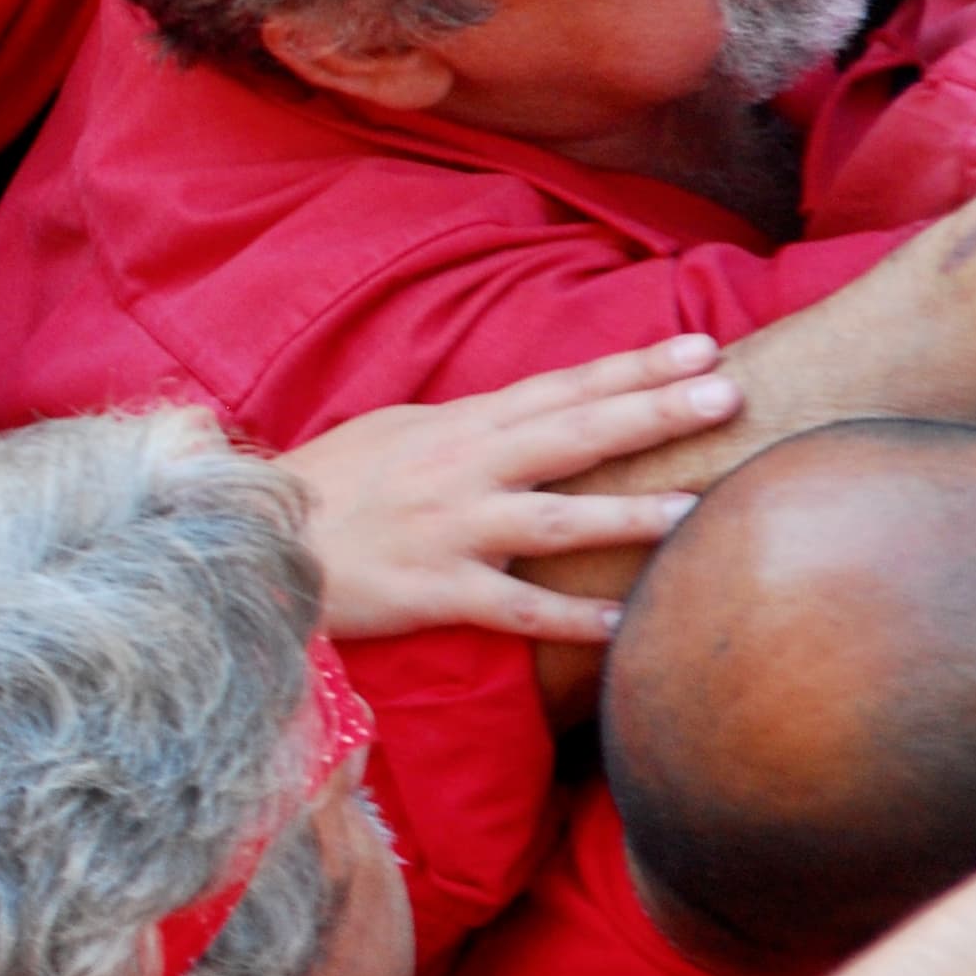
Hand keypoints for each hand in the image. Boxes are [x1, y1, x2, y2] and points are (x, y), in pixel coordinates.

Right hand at [283, 334, 739, 642]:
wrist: (246, 542)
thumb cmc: (325, 489)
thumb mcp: (392, 435)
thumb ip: (465, 427)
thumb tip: (528, 417)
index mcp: (457, 426)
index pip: (562, 389)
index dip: (634, 367)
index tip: (701, 347)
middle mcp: (461, 469)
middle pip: (574, 434)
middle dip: (655, 412)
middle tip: (728, 393)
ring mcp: (449, 529)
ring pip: (554, 517)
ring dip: (627, 513)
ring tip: (697, 509)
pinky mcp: (433, 590)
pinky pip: (512, 607)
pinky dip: (566, 618)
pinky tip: (622, 627)